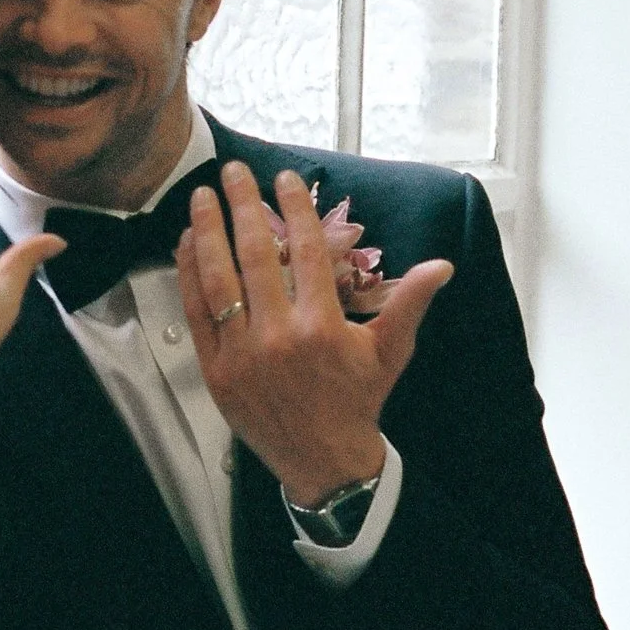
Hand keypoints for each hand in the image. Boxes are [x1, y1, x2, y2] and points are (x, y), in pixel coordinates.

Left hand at [176, 159, 452, 506]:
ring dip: (207, 232)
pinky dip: (188, 275)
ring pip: (218, 280)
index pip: (305, 250)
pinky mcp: (216, 369)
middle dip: (243, 205)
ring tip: (201, 196)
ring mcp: (242, 353)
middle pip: (254, 255)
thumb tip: (443, 265)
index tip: (286, 178)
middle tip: (234, 170)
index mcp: (322, 326)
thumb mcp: (389, 351)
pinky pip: (196, 313)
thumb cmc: (357, 399)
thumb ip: (409, 302)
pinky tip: (186, 244)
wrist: (323, 459)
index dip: (294, 208)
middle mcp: (279, 336)